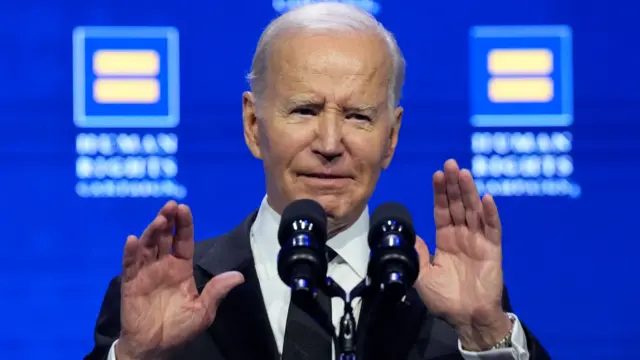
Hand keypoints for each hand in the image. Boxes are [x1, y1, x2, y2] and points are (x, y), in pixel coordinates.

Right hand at [115, 201, 244, 359]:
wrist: (155, 347)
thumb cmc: (179, 328)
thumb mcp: (203, 310)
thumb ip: (216, 291)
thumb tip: (238, 276)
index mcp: (181, 268)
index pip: (183, 241)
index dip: (184, 225)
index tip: (184, 208)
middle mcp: (163, 266)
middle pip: (165, 237)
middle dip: (168, 220)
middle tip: (171, 206)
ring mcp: (146, 272)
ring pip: (148, 245)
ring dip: (152, 231)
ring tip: (159, 219)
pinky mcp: (130, 283)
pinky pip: (129, 264)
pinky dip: (130, 252)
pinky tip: (133, 240)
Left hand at [414, 159, 510, 350]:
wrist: (466, 318)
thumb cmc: (445, 298)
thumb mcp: (422, 274)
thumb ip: (417, 253)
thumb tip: (409, 234)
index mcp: (445, 239)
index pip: (442, 210)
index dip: (440, 193)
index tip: (436, 174)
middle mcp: (462, 235)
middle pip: (457, 205)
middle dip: (453, 185)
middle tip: (450, 163)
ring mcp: (478, 241)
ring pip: (473, 211)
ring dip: (469, 192)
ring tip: (464, 173)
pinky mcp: (492, 250)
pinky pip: (492, 228)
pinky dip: (490, 213)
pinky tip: (486, 198)